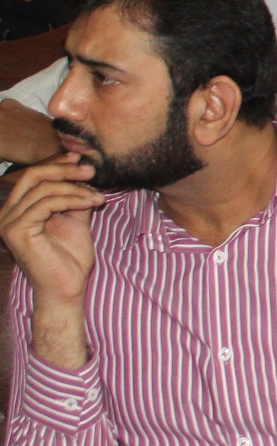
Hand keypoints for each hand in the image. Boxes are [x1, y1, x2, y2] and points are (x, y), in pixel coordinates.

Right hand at [2, 156, 104, 370]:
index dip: (58, 164)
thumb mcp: (74, 218)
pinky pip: (47, 204)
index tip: (82, 158)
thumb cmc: (70, 258)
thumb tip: (84, 173)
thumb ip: (74, 197)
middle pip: (34, 176)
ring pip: (44, 189)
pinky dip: (72, 199)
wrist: (67, 287)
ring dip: (76, 189)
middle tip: (91, 171)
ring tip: (98, 196)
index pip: (34, 176)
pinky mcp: (17, 230)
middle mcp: (6, 214)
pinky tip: (92, 202)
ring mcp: (8, 222)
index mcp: (17, 209)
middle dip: (65, 170)